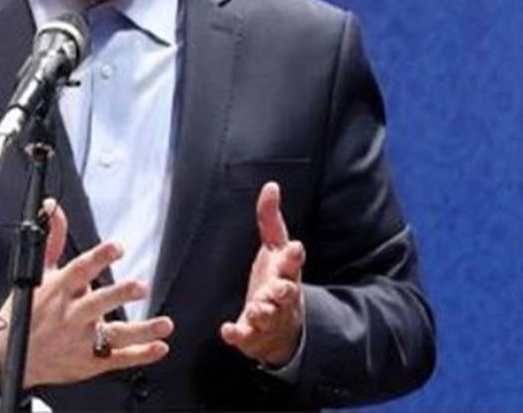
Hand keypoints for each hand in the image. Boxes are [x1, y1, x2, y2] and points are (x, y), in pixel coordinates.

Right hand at [0, 199, 173, 388]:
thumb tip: (52, 207)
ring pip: (113, 336)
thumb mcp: (38, 274)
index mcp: (58, 290)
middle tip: (141, 286)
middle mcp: (71, 315)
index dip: (98, 257)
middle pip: (98, 303)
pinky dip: (141, 355)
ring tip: (164, 324)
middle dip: (120, 295)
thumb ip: (53, 239)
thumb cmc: (28, 311)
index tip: (117, 247)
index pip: (79, 271)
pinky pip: (118, 359)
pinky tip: (159, 347)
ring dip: (141, 331)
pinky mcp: (90, 362)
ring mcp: (81, 341)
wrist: (13, 356)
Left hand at [220, 182, 305, 367]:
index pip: (293, 263)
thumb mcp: (275, 249)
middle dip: (283, 291)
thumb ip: (270, 219)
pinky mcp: (254, 336)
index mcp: (285, 273)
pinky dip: (238, 335)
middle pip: (286, 293)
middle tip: (277, 288)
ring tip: (255, 308)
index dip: (294, 255)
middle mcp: (280, 297)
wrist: (282, 329)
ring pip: (268, 317)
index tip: (295, 247)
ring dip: (262, 313)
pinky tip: (227, 330)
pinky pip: (246, 337)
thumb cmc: (276, 279)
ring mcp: (269, 318)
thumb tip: (271, 185)